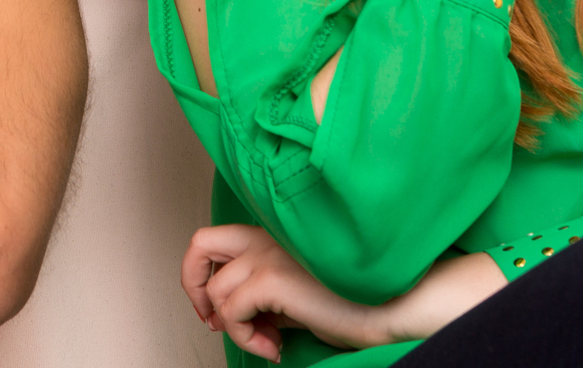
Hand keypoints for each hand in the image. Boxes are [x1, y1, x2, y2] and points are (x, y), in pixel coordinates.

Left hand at [182, 225, 381, 358]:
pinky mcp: (272, 279)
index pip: (214, 241)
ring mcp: (266, 255)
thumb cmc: (351, 303)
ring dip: (235, 329)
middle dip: (194, 288)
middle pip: (198, 245)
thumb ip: (264, 294)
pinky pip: (232, 313)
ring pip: (216, 293)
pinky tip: (276, 347)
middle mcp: (264, 237)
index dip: (205, 278)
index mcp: (271, 235)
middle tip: (215, 321)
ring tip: (270, 343)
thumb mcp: (296, 295)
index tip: (222, 314)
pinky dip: (246, 338)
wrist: (388, 307)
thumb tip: (232, 316)